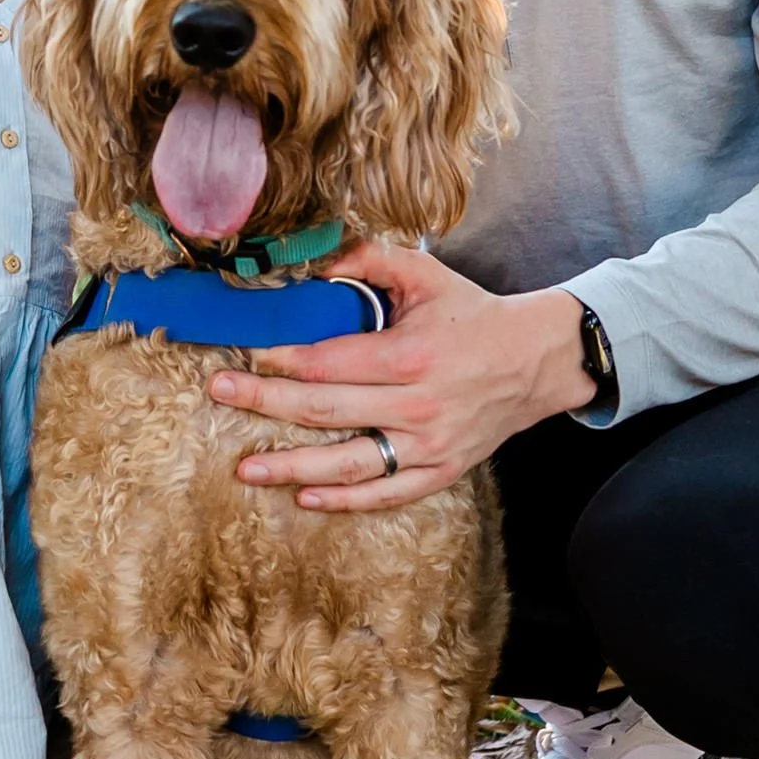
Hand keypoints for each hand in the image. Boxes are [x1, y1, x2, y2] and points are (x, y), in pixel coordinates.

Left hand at [206, 243, 593, 513]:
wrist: (537, 362)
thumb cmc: (473, 316)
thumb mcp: (428, 275)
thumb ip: (372, 258)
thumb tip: (316, 257)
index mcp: (411, 356)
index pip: (332, 362)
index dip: (285, 361)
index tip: (246, 355)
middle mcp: (418, 405)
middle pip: (327, 411)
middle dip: (266, 403)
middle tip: (220, 393)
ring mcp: (430, 445)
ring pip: (350, 464)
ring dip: (293, 468)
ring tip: (246, 469)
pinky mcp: (442, 471)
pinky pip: (388, 494)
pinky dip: (346, 501)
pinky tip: (305, 497)